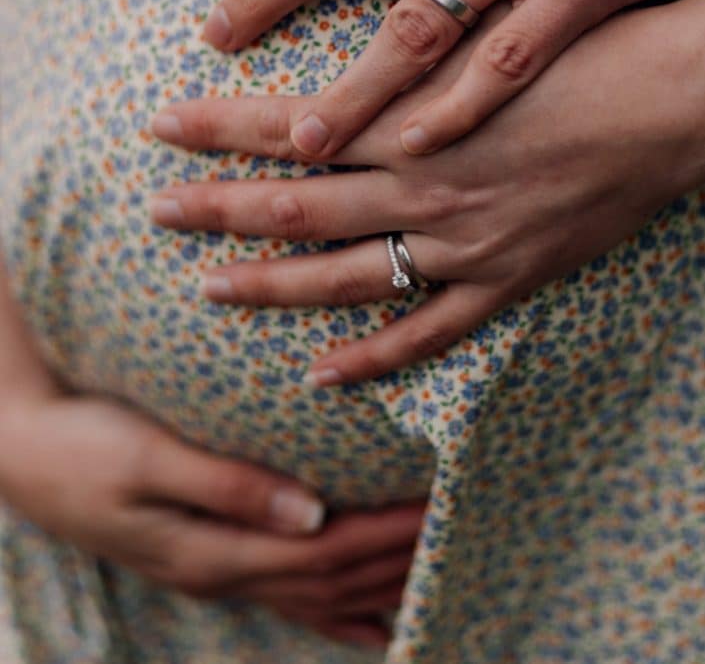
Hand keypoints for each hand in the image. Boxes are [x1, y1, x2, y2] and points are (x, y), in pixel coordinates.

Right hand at [0, 388, 423, 647]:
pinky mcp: (206, 554)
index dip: (388, 534)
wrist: (24, 453)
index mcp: (214, 548)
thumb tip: (312, 513)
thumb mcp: (147, 457)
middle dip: (400, 558)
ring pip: (316, 593)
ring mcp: (214, 569)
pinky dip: (336, 609)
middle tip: (463, 530)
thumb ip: (227, 484)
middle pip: (333, 578)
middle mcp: (222, 569)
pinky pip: (286, 592)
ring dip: (377, 583)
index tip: (444, 507)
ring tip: (435, 570)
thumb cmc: (84, 445)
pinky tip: (369, 619)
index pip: (327, 551)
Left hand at [150, 0, 704, 384]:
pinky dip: (376, 355)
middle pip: (298, 203)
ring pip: (346, 277)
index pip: (289, 123)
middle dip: (220, 208)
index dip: (219, 127)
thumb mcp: (490, 2)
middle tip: (156, 213)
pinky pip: (431, 331)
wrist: (676, 99)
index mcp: (412, 117)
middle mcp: (422, 185)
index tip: (160, 126)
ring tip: (211, 290)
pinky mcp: (507, 278)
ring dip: (273, 285)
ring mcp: (462, 243)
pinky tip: (323, 372)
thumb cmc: (585, 37)